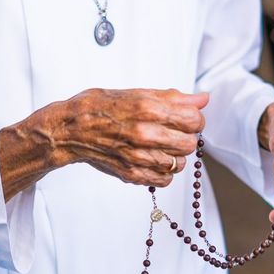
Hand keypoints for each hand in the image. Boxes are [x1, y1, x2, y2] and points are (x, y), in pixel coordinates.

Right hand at [60, 87, 208, 186]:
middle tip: (174, 132)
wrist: (71, 128)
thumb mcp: (138, 93)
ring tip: (161, 146)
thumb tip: (202, 99)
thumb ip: (173, 98)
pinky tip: (153, 159)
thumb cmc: (102, 107)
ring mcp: (138, 157)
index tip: (188, 119)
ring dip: (175, 155)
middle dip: (187, 137)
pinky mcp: (132, 173)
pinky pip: (164, 179)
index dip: (195, 119)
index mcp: (149, 109)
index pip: (194, 120)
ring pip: (180, 164)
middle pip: (190, 144)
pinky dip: (163, 171)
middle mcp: (145, 134)